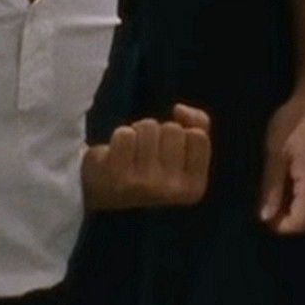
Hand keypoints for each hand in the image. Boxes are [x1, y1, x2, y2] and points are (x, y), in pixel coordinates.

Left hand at [87, 103, 211, 210]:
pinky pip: (125, 134)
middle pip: (173, 129)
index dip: (181, 133)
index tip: (168, 152)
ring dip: (137, 132)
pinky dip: (118, 138)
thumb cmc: (149, 168)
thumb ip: (198, 125)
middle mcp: (171, 191)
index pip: (198, 135)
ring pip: (148, 127)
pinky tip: (114, 156)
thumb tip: (180, 109)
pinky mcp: (118, 178)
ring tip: (130, 153)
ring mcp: (145, 185)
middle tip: (145, 154)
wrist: (106, 194)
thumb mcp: (182, 152)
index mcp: (193, 189)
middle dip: (157, 133)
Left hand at [259, 86, 304, 233]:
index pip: (300, 224)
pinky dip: (301, 196)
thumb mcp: (275, 153)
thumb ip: (271, 188)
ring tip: (274, 187)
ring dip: (292, 206)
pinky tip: (288, 180)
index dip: (279, 226)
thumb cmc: (294, 122)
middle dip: (284, 216)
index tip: (260, 214)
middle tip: (264, 198)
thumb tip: (265, 218)